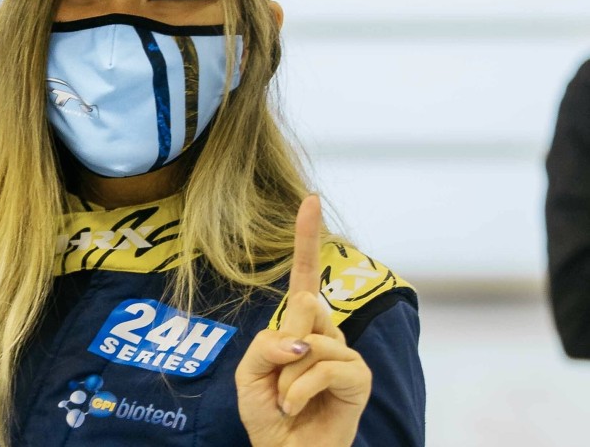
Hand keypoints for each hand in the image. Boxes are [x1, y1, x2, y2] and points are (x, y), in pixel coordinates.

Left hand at [235, 195, 371, 446]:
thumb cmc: (268, 412)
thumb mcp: (250, 373)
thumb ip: (267, 345)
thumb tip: (303, 340)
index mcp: (298, 325)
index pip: (302, 275)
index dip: (306, 237)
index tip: (310, 199)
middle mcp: (326, 332)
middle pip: (303, 303)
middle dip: (281, 346)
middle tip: (279, 380)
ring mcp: (345, 353)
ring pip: (309, 342)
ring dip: (287, 378)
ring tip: (289, 401)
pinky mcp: (359, 377)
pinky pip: (322, 367)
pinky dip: (300, 391)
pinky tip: (298, 407)